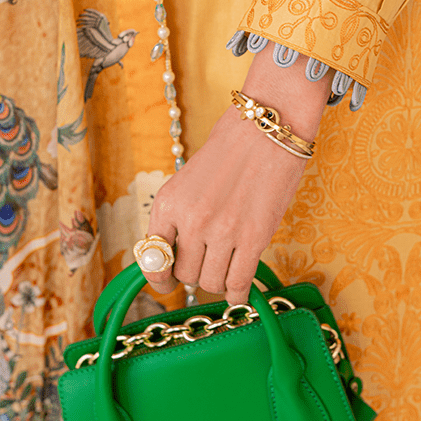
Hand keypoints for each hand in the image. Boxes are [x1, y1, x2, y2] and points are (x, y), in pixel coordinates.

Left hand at [140, 47, 332, 304]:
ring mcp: (222, 231)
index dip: (160, 277)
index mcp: (168, 203)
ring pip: (211, 283)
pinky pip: (238, 284)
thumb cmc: (230, 147)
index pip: (153, 260)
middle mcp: (190, 220)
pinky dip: (238, 294)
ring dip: (218, 280)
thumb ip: (179, 215)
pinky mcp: (254, 238)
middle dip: (196, 272)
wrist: (268, 127)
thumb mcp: (188, 179)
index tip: (168, 281)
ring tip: (227, 266)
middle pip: (185, 275)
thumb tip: (174, 256)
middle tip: (210, 261)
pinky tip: (240, 288)